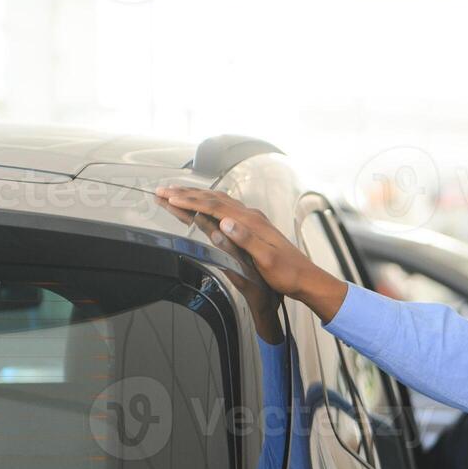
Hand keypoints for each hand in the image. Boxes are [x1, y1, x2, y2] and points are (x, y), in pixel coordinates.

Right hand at [154, 187, 347, 320]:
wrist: (306, 278)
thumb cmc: (287, 273)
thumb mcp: (266, 260)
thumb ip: (245, 240)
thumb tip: (224, 222)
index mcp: (250, 223)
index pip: (214, 206)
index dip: (189, 201)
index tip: (168, 197)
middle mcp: (251, 217)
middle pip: (213, 199)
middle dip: (185, 193)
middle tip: (161, 190)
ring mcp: (253, 220)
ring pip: (219, 201)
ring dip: (195, 196)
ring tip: (175, 193)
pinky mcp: (254, 227)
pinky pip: (226, 208)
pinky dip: (209, 203)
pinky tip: (204, 204)